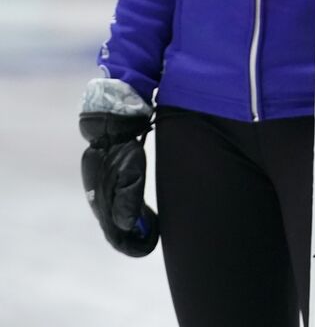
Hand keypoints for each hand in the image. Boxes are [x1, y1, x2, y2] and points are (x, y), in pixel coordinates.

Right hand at [79, 111, 159, 256]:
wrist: (111, 128)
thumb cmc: (123, 150)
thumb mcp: (131, 172)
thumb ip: (129, 198)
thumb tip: (128, 227)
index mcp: (103, 204)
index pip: (116, 236)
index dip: (133, 246)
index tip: (148, 248)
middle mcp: (99, 203)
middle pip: (116, 231)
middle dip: (134, 239)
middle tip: (153, 240)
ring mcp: (101, 195)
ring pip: (116, 220)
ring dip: (133, 228)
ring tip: (151, 230)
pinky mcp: (105, 186)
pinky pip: (117, 208)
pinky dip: (130, 216)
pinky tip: (143, 215)